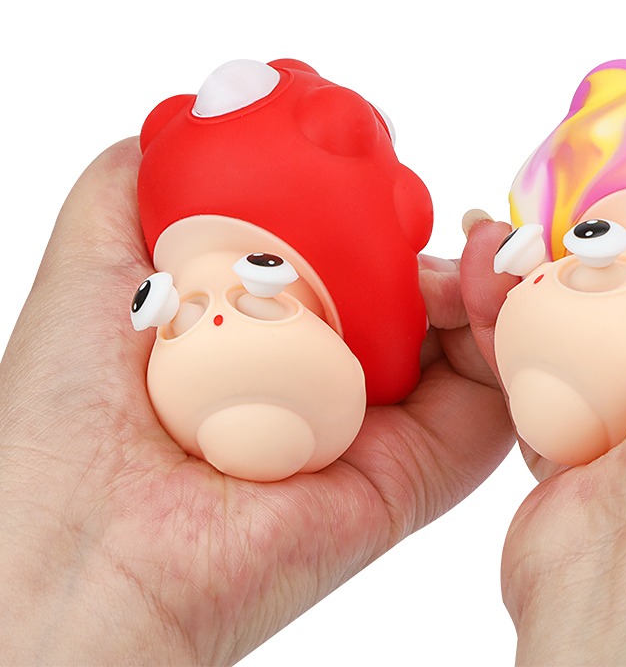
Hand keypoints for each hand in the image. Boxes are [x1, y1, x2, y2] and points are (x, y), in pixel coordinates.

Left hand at [0, 139, 513, 665]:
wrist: (92, 550)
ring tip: (486, 248)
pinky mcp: (420, 474)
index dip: (390, 216)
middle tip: (461, 215)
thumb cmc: (74, 411)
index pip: (360, 263)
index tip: (397, 180)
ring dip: (490, 281)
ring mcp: (382, 427)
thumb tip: (195, 118)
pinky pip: (491, 402)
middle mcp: (333, 377)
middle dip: (454, 248)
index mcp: (274, 332)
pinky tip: (490, 287)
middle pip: (423, 299)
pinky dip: (509, 337)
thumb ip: (137, 187)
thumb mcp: (98, 263)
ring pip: (469, 341)